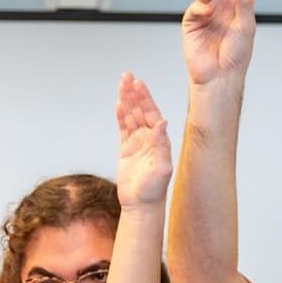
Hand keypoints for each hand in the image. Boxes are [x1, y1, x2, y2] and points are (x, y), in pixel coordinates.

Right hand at [115, 73, 172, 207]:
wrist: (141, 205)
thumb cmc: (154, 191)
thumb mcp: (161, 168)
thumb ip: (162, 145)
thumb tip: (162, 123)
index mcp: (160, 141)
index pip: (152, 113)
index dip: (145, 98)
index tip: (139, 84)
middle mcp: (150, 139)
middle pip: (140, 110)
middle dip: (134, 93)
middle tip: (127, 77)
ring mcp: (138, 143)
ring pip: (131, 116)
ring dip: (127, 100)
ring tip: (122, 83)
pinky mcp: (126, 150)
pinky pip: (123, 128)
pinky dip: (120, 116)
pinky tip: (118, 104)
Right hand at [182, 0, 266, 86]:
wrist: (218, 76)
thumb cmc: (236, 57)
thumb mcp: (247, 27)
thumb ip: (245, 1)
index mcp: (243, 9)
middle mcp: (226, 6)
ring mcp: (209, 11)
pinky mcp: (193, 19)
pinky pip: (198, 3)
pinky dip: (202, 3)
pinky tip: (207, 9)